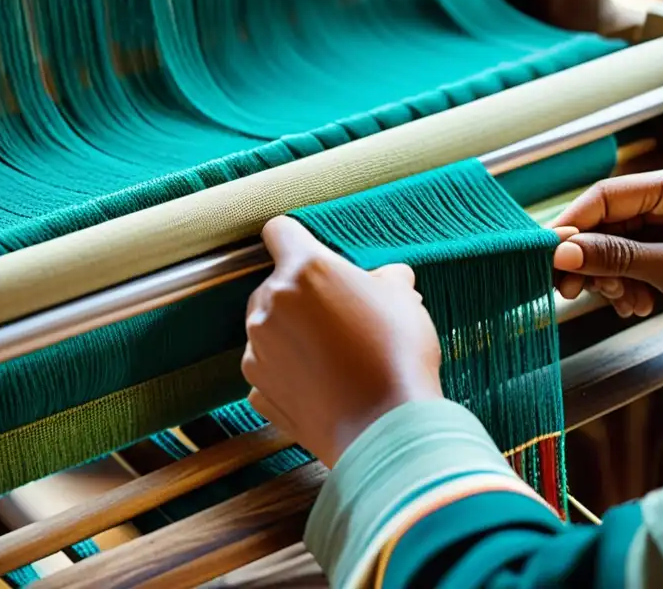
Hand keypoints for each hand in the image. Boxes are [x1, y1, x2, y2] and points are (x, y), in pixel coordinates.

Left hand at [242, 216, 442, 467]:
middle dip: (302, 295)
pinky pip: (269, 368)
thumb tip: (388, 278)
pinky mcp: (257, 389)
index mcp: (304, 270)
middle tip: (341, 317)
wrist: (385, 430)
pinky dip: (288, 372)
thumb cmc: (397, 357)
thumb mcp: (404, 299)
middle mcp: (269, 305)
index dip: (296, 239)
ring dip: (292, 333)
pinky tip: (322, 384)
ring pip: (269, 327)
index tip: (309, 253)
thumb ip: (386, 278)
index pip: (279, 231)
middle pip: (275, 284)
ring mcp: (258, 350)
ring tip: (334, 356)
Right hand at [551, 160, 662, 330]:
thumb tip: (561, 252)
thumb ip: (613, 258)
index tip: (547, 256)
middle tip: (573, 292)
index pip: (605, 196)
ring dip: (613, 274)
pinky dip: (632, 278)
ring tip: (623, 303)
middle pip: (610, 220)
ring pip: (622, 240)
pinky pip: (641, 252)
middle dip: (592, 258)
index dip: (571, 226)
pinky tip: (637, 303)